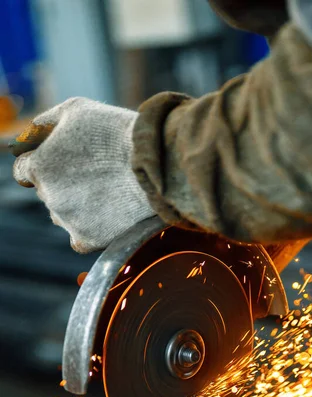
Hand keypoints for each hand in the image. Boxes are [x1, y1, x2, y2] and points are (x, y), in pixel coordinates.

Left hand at [12, 97, 154, 252]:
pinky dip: (88, 229)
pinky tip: (104, 216)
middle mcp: (49, 196)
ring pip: (61, 215)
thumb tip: (30, 134)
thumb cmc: (117, 132)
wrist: (156, 164)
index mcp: (39, 165)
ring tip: (105, 191)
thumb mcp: (76, 109)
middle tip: (94, 173)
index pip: (24, 170)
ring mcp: (67, 220)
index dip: (42, 163)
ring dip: (75, 205)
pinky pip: (78, 239)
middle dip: (63, 183)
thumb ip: (44, 123)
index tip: (62, 162)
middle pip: (46, 193)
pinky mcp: (88, 239)